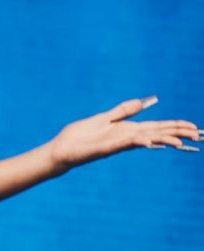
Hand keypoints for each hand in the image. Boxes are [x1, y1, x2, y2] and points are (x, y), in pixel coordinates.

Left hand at [48, 97, 199, 170]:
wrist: (60, 149)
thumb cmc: (80, 135)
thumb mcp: (105, 118)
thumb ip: (124, 110)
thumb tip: (146, 101)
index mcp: (128, 130)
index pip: (157, 128)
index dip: (175, 127)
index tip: (194, 128)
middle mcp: (125, 138)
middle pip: (156, 134)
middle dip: (177, 135)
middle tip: (198, 136)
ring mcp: (116, 144)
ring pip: (144, 140)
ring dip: (162, 140)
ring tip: (180, 142)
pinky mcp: (103, 149)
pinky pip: (122, 144)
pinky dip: (135, 142)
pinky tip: (148, 142)